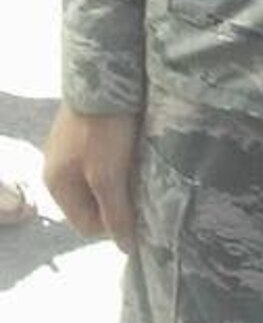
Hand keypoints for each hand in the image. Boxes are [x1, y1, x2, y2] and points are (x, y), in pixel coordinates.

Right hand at [43, 105, 138, 251]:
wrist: (104, 74)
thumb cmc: (103, 129)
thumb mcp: (109, 175)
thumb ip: (116, 212)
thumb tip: (125, 248)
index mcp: (57, 185)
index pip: (87, 226)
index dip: (115, 227)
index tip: (141, 215)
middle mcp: (58, 168)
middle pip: (93, 202)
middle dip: (119, 202)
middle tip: (145, 193)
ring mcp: (70, 148)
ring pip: (100, 180)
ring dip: (121, 181)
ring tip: (143, 172)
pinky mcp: (85, 129)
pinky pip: (103, 158)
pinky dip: (120, 160)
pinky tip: (136, 151)